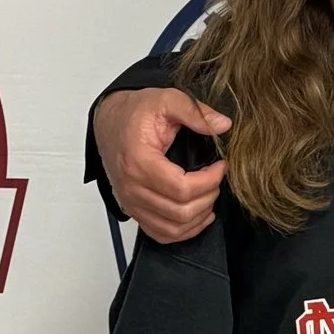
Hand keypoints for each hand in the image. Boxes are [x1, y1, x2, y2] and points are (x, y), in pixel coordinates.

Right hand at [96, 87, 228, 243]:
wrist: (111, 120)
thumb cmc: (136, 113)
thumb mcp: (166, 99)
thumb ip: (195, 112)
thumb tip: (223, 125)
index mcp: (139, 162)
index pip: (182, 188)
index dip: (210, 180)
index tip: (221, 165)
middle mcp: (131, 187)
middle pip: (180, 212)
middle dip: (209, 196)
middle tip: (217, 178)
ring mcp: (131, 202)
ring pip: (173, 228)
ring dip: (200, 216)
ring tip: (210, 193)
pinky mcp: (134, 210)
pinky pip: (161, 234)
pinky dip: (184, 230)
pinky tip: (199, 214)